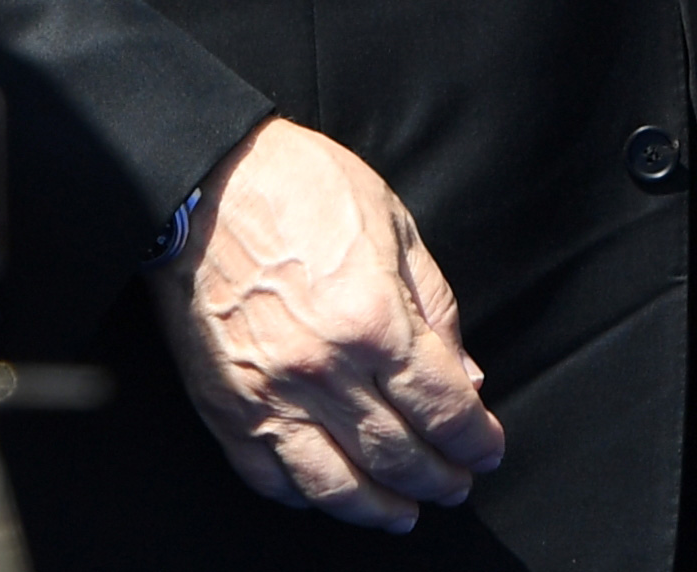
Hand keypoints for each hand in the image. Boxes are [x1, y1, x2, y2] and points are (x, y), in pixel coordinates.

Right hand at [148, 116, 503, 525]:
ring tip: (405, 512)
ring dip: (381, 510)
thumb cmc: (302, 187)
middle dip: (440, 478)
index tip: (488, 448)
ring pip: (337, 487)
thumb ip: (434, 306)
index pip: (443, 407)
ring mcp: (271, 398)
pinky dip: (308, 498)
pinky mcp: (227, 410)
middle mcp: (325, 371)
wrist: (208, 182)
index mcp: (375, 320)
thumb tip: (465, 375)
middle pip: (399, 455)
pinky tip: (332, 494)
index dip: (476, 438)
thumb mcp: (394, 224)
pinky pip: (271, 478)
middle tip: (458, 483)